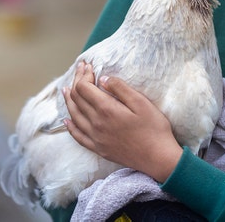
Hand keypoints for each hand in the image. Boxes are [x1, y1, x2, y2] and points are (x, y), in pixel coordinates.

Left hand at [63, 62, 183, 182]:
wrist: (157, 158)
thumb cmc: (154, 128)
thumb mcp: (141, 102)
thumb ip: (120, 88)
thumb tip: (103, 78)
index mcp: (106, 109)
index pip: (84, 88)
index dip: (84, 74)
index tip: (89, 65)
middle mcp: (96, 124)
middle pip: (77, 99)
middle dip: (76, 82)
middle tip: (80, 70)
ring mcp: (95, 138)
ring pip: (74, 115)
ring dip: (69, 100)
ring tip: (67, 90)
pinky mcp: (98, 148)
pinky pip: (78, 136)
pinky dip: (70, 126)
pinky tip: (67, 120)